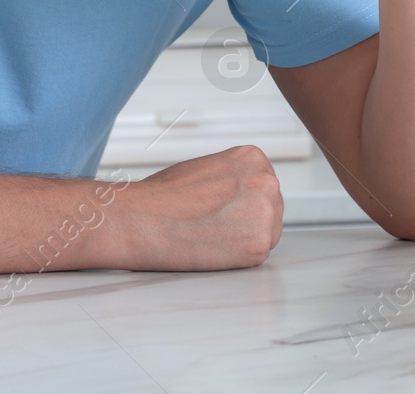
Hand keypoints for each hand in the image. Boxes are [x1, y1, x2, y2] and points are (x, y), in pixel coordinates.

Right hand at [124, 146, 281, 269]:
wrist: (143, 220)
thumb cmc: (164, 195)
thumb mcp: (206, 167)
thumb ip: (233, 177)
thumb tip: (243, 194)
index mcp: (253, 158)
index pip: (265, 185)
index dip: (243, 200)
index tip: (223, 207)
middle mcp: (266, 181)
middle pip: (271, 209)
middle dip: (248, 219)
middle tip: (216, 225)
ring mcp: (266, 214)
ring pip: (267, 233)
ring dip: (244, 238)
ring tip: (211, 234)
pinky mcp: (260, 246)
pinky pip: (257, 255)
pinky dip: (237, 257)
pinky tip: (213, 246)